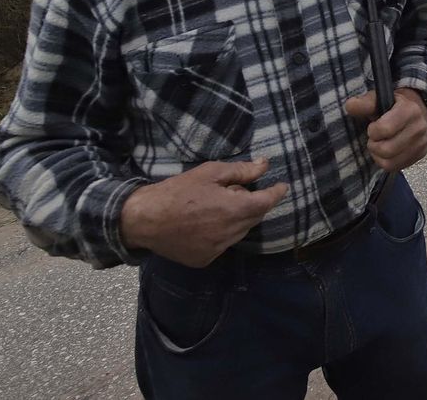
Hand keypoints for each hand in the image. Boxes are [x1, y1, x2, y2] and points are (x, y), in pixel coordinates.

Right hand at [120, 157, 287, 267]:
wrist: (143, 220)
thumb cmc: (177, 192)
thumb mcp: (210, 173)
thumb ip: (241, 171)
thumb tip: (264, 165)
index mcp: (233, 210)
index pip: (266, 203)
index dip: (276, 193)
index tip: (283, 186)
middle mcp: (230, 234)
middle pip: (254, 217)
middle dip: (252, 203)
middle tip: (235, 191)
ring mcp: (217, 250)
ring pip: (240, 232)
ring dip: (237, 219)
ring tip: (216, 206)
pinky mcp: (205, 260)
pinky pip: (223, 244)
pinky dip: (223, 233)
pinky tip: (206, 223)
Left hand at [343, 88, 426, 173]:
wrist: (412, 111)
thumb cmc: (391, 106)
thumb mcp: (377, 100)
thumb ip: (364, 103)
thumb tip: (350, 106)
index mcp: (410, 110)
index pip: (385, 130)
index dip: (373, 131)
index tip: (373, 126)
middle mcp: (419, 127)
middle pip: (387, 150)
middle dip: (374, 145)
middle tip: (374, 138)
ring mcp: (422, 142)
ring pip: (390, 162)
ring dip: (378, 155)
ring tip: (380, 144)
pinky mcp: (421, 154)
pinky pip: (396, 167)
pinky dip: (386, 162)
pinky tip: (386, 153)